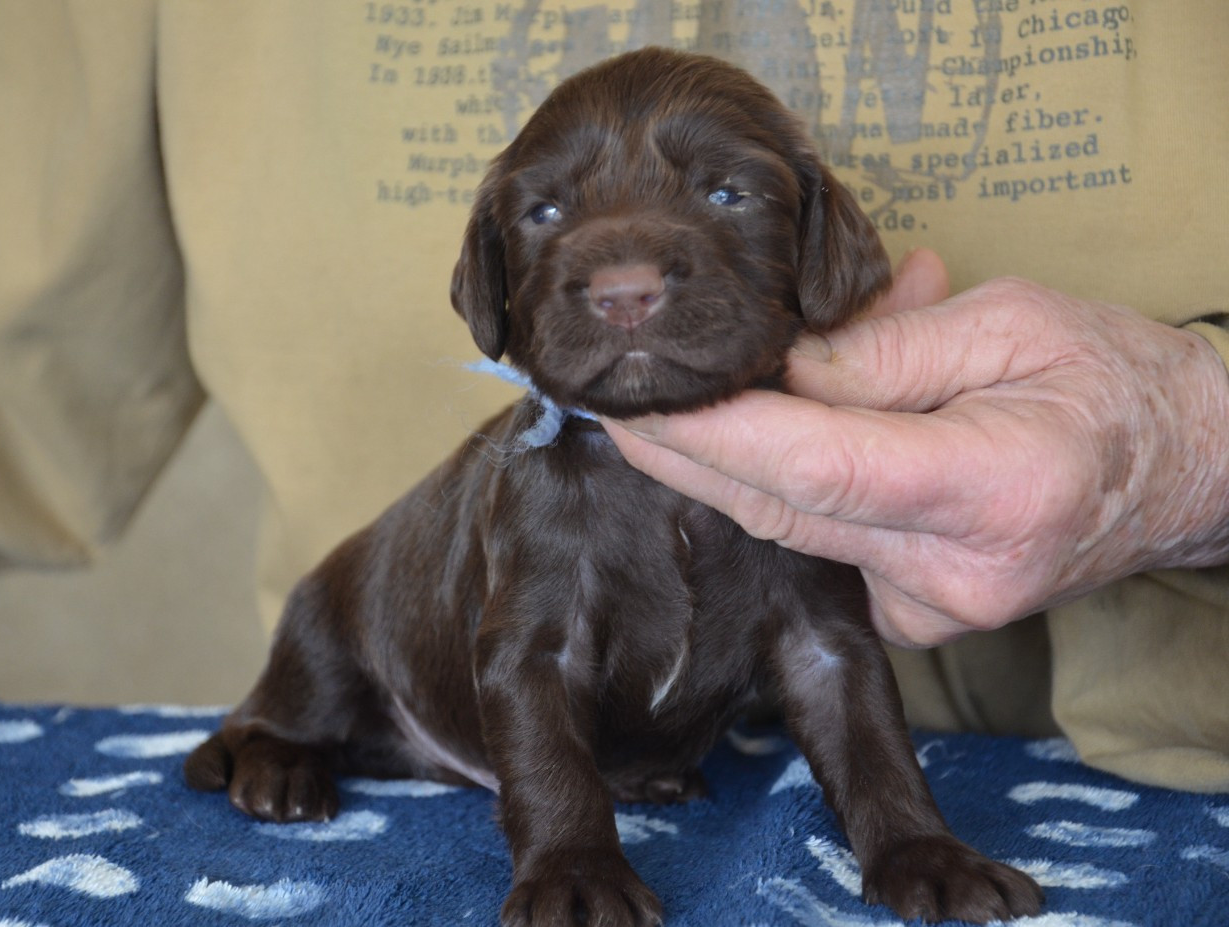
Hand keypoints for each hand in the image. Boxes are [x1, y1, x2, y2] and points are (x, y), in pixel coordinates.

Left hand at [604, 250, 1228, 645]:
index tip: (633, 401)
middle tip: (612, 398)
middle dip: (682, 453)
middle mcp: (955, 573)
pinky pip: (819, 542)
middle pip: (778, 509)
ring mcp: (934, 609)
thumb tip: (776, 364)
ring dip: (728, 456)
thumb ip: (886, 350)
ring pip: (788, 527)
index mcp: (993, 491)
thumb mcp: (1012, 323)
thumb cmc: (1113, 380)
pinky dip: (786, 479)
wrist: (1189, 470)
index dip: (712, 435)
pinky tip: (782, 419)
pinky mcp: (915, 614)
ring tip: (697, 381)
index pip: (815, 468)